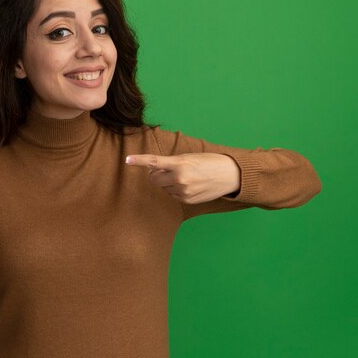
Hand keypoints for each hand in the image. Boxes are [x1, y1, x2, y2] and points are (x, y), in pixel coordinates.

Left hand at [125, 153, 240, 203]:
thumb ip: (171, 163)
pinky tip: (191, 185)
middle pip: (154, 179)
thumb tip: (153, 170)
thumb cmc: (209, 161)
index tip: (127, 159)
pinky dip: (177, 190)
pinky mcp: (187, 201)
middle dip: (156, 175)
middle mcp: (179, 179)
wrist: (230, 175)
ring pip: (164, 188)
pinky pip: (173, 195)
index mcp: (179, 164)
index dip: (139, 160)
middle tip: (168, 169)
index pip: (154, 162)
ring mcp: (183, 192)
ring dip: (169, 182)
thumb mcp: (189, 157)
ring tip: (187, 176)